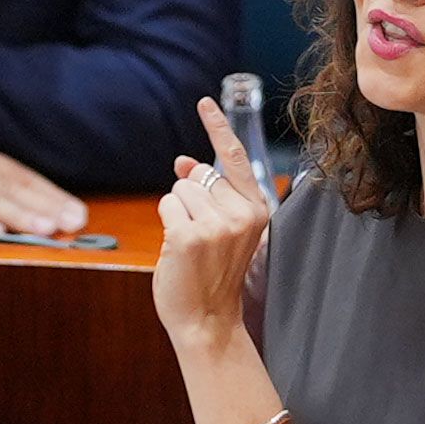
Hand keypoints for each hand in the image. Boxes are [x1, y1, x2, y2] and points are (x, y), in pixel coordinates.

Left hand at [151, 98, 270, 346]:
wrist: (208, 322)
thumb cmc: (212, 276)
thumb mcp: (219, 228)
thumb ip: (207, 192)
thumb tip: (183, 160)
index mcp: (258, 209)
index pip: (234, 158)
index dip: (217, 128)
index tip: (204, 102)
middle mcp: (243, 213)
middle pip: (198, 174)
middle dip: (190, 199)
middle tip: (200, 238)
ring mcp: (218, 225)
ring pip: (180, 188)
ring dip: (176, 212)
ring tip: (190, 246)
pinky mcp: (190, 236)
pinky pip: (167, 204)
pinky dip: (166, 222)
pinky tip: (178, 249)